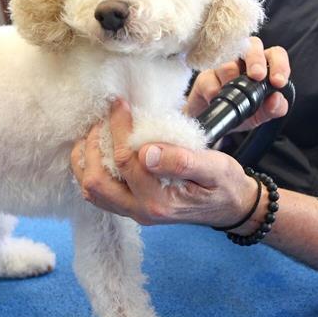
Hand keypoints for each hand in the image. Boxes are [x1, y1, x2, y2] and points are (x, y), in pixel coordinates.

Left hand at [71, 100, 258, 228]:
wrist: (231, 206)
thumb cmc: (225, 184)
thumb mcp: (215, 168)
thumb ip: (183, 161)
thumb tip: (147, 152)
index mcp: (160, 201)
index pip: (126, 161)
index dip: (118, 129)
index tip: (119, 104)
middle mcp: (142, 211)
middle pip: (96, 183)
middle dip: (93, 146)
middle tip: (101, 119)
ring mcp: (134, 211)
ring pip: (92, 191)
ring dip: (86, 160)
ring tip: (94, 132)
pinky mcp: (132, 207)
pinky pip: (99, 193)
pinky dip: (91, 170)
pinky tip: (98, 149)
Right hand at [185, 36, 290, 131]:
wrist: (218, 123)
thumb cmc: (243, 112)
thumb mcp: (263, 113)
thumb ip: (275, 107)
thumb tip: (276, 100)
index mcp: (264, 66)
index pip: (275, 55)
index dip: (279, 64)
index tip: (278, 82)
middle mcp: (244, 61)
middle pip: (252, 45)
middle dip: (256, 59)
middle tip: (257, 76)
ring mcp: (223, 66)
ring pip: (228, 63)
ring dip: (231, 81)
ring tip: (233, 99)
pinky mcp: (205, 76)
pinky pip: (208, 78)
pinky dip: (213, 90)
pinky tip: (215, 99)